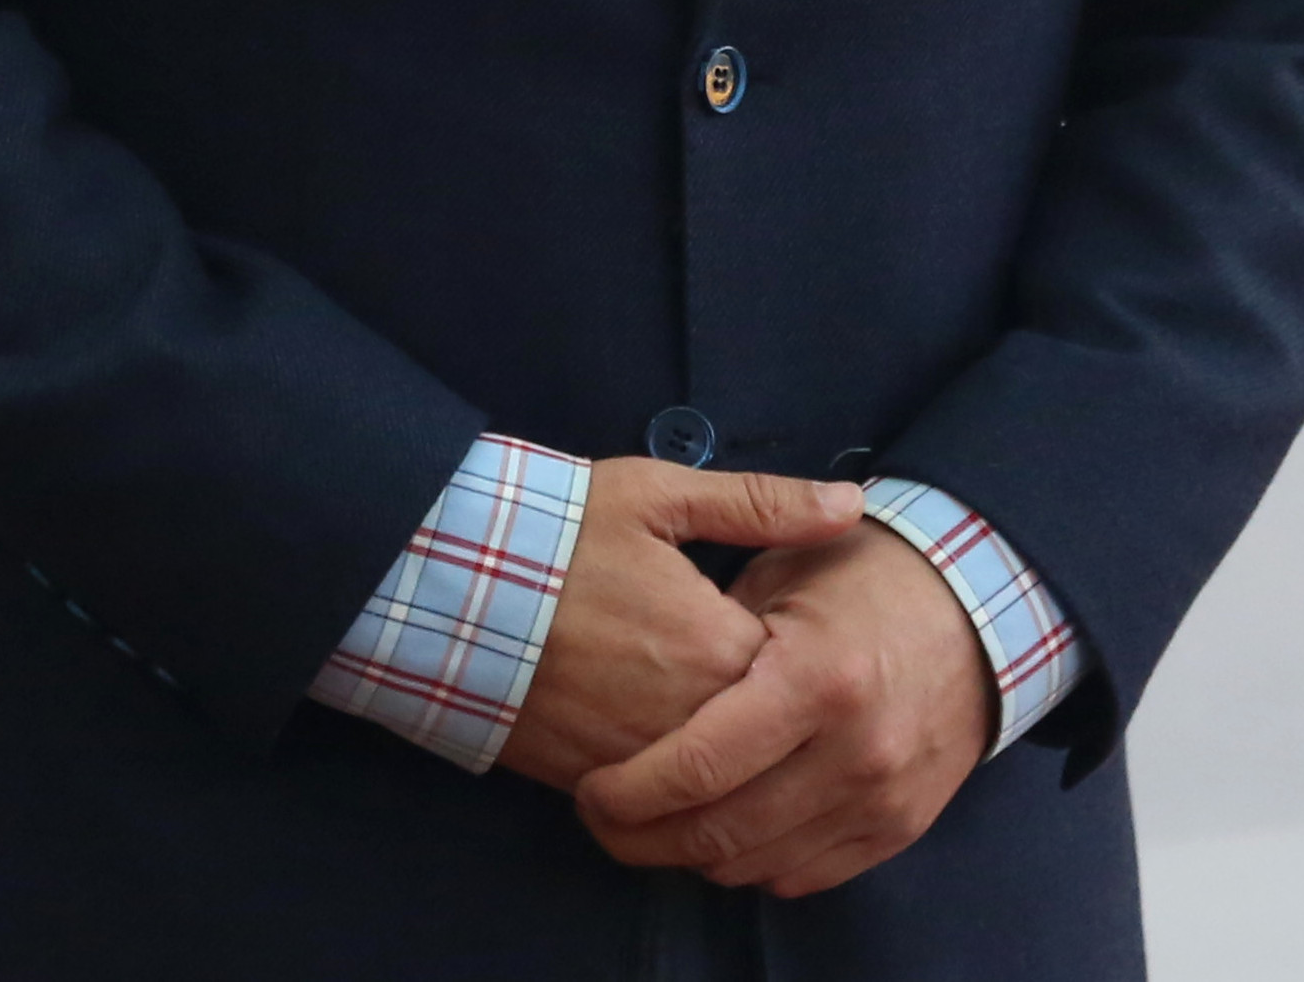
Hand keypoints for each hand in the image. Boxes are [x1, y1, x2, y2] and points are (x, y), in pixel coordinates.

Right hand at [493, 463, 872, 792]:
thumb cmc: (560, 532)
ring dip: (731, 766)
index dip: (807, 662)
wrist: (450, 585)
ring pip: (715, 789)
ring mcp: (637, 758)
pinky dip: (675, 792)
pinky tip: (681, 761)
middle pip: (764, 744)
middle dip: (776, 725)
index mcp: (715, 646)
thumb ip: (764, 504)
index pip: (801, 680)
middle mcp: (685, 717)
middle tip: (775, 693)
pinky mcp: (590, 780)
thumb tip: (853, 504)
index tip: (799, 636)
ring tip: (733, 729)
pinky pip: (657, 807)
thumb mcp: (660, 496)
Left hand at [572, 516, 996, 898]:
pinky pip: (802, 875)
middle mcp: (855, 753)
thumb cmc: (865, 577)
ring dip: (691, 856)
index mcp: (815, 679)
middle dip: (641, 839)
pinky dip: (751, 863)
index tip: (589, 789)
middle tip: (603, 819)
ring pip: (754, 867)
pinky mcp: (898, 829)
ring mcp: (881, 801)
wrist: (980, 608)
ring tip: (656, 822)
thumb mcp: (784, 568)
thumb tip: (637, 696)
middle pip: (719, 834)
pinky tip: (725, 827)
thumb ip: (713, 632)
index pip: (696, 766)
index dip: (626, 792)